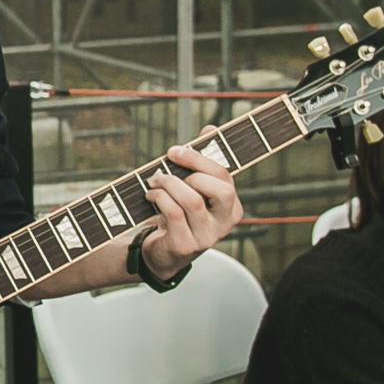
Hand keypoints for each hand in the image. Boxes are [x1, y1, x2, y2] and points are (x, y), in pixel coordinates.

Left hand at [140, 127, 244, 280]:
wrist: (166, 253)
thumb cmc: (182, 215)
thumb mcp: (194, 190)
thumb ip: (202, 161)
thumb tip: (210, 129)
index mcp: (232, 208)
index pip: (224, 176)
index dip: (198, 159)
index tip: (175, 151)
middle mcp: (224, 224)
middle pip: (219, 189)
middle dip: (189, 173)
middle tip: (166, 171)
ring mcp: (206, 238)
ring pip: (192, 201)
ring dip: (168, 185)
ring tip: (154, 182)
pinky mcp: (185, 246)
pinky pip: (173, 214)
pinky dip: (159, 199)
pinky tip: (150, 196)